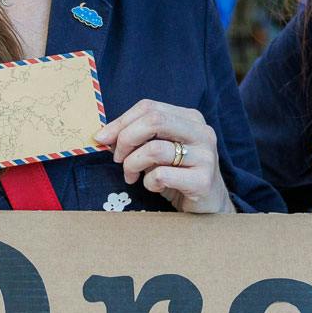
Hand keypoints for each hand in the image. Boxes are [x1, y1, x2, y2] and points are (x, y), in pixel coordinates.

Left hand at [94, 100, 232, 214]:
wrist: (208, 205)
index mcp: (190, 118)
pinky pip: (162, 175)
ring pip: (155, 149)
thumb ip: (138, 138)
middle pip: (154, 121)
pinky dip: (149, 182)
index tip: (103, 139)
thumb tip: (104, 136)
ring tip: (131, 176)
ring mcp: (205, 156)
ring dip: (133, 164)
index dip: (121, 121)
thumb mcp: (159, 151)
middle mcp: (201, 132)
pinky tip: (153, 187)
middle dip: (126, 138)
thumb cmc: (178, 175)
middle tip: (117, 158)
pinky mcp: (203, 180)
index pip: (149, 107)